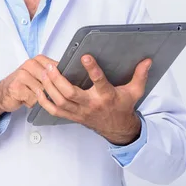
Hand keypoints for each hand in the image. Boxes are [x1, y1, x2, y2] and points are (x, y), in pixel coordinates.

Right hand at [0, 55, 58, 120]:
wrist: (1, 94)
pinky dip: (31, 103)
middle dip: (50, 92)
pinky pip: (34, 99)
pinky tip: (25, 99)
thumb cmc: (23, 85)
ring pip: (43, 92)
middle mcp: (30, 64)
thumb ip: (52, 75)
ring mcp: (22, 75)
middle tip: (44, 94)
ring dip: (40, 99)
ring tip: (32, 95)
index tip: (60, 87)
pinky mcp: (16, 87)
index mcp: (38, 60)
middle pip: (51, 82)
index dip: (61, 81)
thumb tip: (72, 81)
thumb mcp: (39, 77)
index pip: (58, 69)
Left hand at [35, 54, 151, 144]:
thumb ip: (140, 75)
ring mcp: (80, 112)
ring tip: (44, 73)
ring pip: (60, 102)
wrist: (117, 129)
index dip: (93, 70)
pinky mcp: (72, 116)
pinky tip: (38, 90)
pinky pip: (54, 111)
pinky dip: (44, 101)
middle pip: (71, 94)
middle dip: (58, 80)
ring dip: (49, 87)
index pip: (100, 83)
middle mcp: (91, 105)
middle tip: (51, 66)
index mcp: (107, 97)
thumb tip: (147, 60)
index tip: (85, 56)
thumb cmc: (123, 107)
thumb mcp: (135, 92)